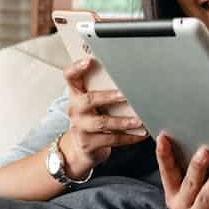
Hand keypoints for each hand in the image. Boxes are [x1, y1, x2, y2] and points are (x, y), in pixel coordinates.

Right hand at [61, 57, 146, 174]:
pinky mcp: (88, 143)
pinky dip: (128, 138)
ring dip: (123, 121)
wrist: (80, 148)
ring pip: (102, 122)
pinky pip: (111, 140)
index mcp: (76, 94)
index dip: (77, 68)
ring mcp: (80, 127)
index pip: (69, 76)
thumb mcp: (93, 103)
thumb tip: (132, 78)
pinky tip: (140, 135)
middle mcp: (75, 109)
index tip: (89, 61)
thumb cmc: (92, 118)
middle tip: (126, 94)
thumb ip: (103, 89)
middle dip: (109, 96)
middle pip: (88, 99)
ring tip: (139, 121)